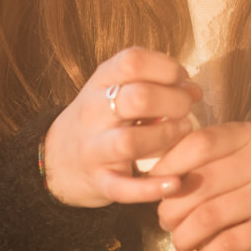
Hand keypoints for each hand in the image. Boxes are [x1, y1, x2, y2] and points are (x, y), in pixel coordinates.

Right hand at [43, 47, 200, 207]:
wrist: (57, 159)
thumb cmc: (101, 118)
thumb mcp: (116, 90)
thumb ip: (154, 84)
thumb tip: (193, 89)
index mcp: (100, 82)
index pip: (132, 61)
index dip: (167, 67)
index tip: (182, 79)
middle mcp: (93, 112)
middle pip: (137, 98)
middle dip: (174, 101)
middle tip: (186, 107)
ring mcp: (93, 149)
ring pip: (129, 142)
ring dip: (166, 136)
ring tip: (182, 132)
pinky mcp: (99, 182)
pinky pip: (124, 189)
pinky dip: (151, 188)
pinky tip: (174, 183)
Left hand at [149, 122, 250, 250]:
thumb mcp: (235, 168)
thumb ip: (202, 163)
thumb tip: (151, 178)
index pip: (198, 143)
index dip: (168, 166)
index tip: (155, 187)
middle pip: (199, 183)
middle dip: (172, 210)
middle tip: (167, 224)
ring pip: (209, 215)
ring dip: (185, 237)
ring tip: (182, 244)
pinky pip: (228, 243)